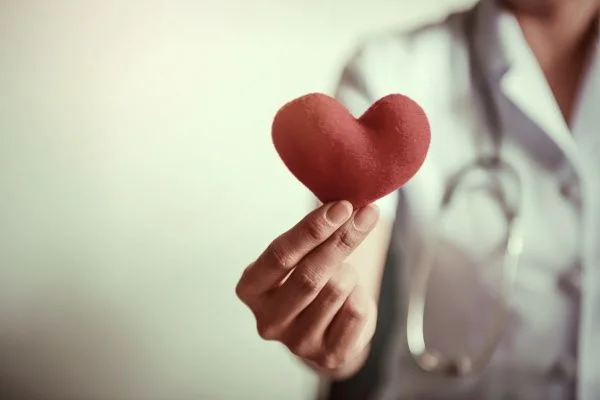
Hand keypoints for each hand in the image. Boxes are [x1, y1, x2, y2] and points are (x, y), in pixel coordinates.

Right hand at [235, 201, 379, 371]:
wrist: (323, 327)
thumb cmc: (305, 279)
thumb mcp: (298, 256)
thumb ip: (312, 234)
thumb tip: (343, 205)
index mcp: (250, 289)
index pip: (280, 254)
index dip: (313, 229)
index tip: (341, 206)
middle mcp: (268, 320)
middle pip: (310, 275)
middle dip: (342, 240)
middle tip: (366, 213)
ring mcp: (296, 343)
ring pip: (337, 290)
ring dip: (350, 272)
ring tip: (343, 273)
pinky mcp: (327, 356)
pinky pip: (356, 312)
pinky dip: (361, 295)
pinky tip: (351, 296)